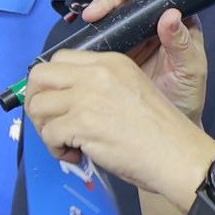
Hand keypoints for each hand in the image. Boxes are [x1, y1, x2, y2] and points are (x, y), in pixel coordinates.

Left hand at [19, 27, 214, 199]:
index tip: (58, 104)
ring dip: (45, 130)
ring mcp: (87, 97)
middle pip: (39, 77)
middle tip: (51, 123)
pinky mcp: (82, 123)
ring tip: (66, 144)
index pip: (59, 59)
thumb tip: (59, 99)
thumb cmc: (158, 131)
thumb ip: (97, 86)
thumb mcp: (129, 90)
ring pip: (38, 107)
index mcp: (110, 62)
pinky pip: (48, 134)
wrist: (178, 155)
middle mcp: (96, 73)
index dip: (51, 84)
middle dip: (37, 101)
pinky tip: (75, 155)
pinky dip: (56, 149)